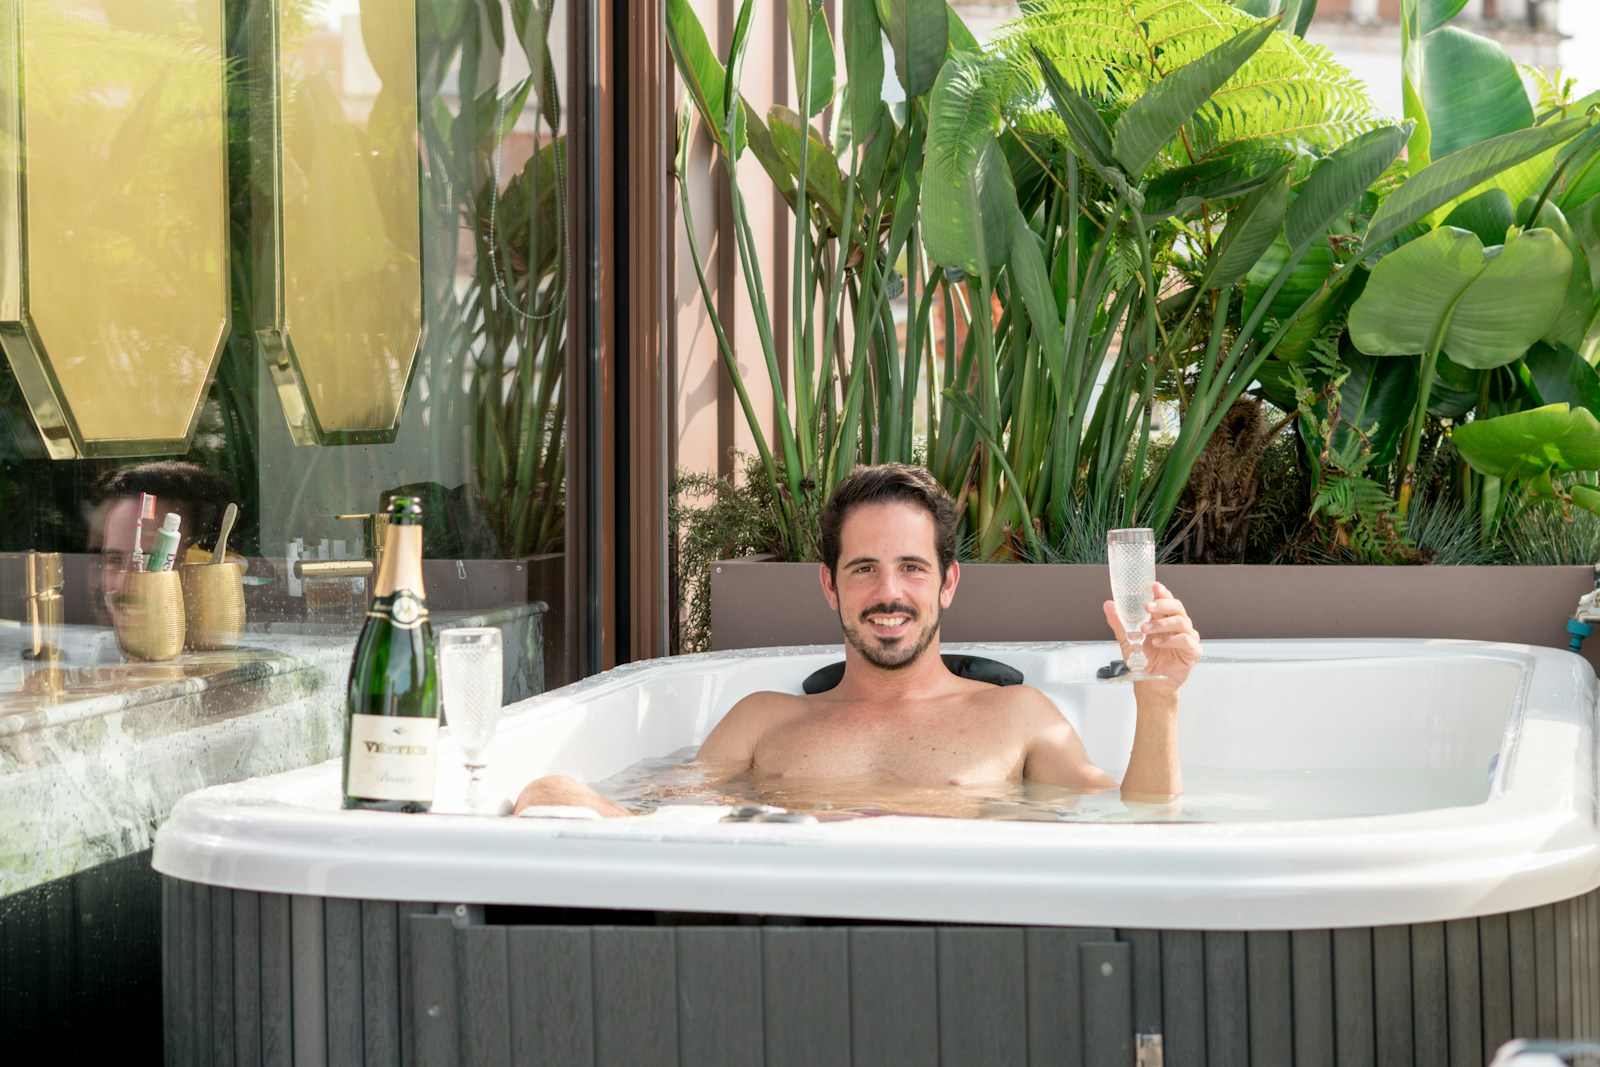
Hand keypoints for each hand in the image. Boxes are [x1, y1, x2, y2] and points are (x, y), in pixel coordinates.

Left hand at [1101, 580, 1201, 695]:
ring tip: (1145, 630)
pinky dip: (1171, 640)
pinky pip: (1186, 641)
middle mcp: (1178, 626)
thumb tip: (1108, 605)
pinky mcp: (1193, 652)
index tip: (1154, 586)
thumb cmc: (1143, 661)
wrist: (1149, 684)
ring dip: (1162, 624)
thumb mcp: (1127, 640)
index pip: (1167, 600)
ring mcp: (1187, 637)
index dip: (1162, 592)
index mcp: (1164, 619)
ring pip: (1181, 622)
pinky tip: (1158, 643)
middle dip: (1162, 604)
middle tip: (1147, 607)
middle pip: (1176, 607)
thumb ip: (1120, 623)